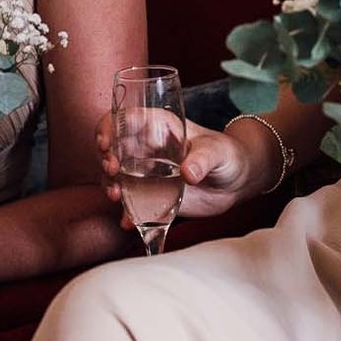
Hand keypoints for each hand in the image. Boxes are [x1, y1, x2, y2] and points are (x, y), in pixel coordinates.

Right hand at [94, 112, 260, 223]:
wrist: (235, 183)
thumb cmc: (228, 155)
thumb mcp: (218, 152)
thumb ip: (203, 159)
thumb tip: (188, 173)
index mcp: (159, 126)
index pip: (126, 119)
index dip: (110, 127)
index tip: (107, 144)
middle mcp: (146, 148)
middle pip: (112, 148)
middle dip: (105, 159)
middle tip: (113, 171)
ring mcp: (145, 172)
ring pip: (115, 176)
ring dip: (110, 185)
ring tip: (116, 196)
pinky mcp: (149, 195)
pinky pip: (130, 203)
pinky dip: (126, 212)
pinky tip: (129, 221)